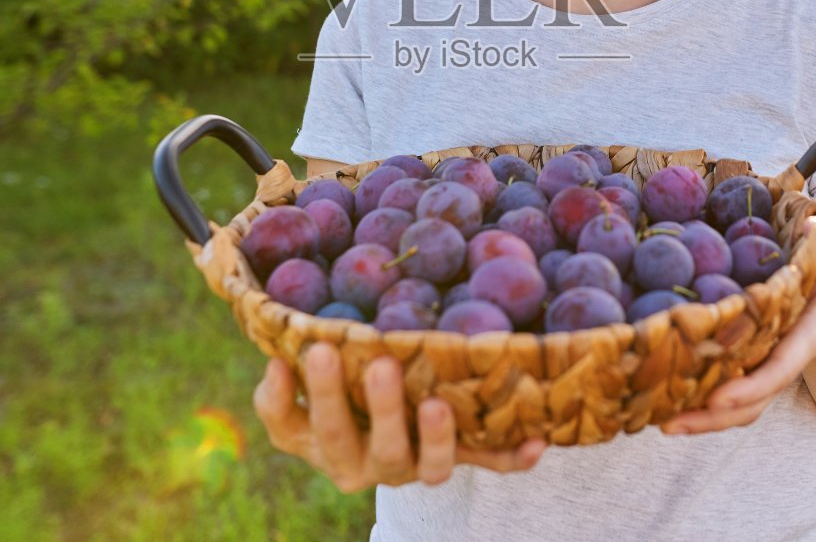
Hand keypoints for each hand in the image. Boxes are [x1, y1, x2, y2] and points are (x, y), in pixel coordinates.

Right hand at [252, 341, 548, 492]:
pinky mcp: (462, 458)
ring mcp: (420, 466)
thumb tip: (277, 361)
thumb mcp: (300, 397)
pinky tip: (538, 441)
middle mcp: (374, 465)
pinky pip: (492, 463)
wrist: (386, 434)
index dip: (311, 395)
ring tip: (437, 403)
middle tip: (383, 364)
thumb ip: (280, 391)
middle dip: (379, 408)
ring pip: (432, 468)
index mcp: (328, 448)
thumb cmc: (336, 396)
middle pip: (376, 450)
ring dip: (437, 439)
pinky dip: (514, 456)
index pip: (312, 429)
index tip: (318, 348)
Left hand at [660, 215, 815, 435]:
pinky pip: (721, 389)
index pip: (781, 367)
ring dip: (698, 418)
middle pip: (752, 400)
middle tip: (669, 422)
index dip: (753, 386)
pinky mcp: (743, 363)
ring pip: (735, 405)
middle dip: (714, 416)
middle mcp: (784, 358)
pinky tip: (659, 401)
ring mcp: (763, 365)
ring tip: (660, 423)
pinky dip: (693, 399)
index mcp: (808, 335)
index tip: (719, 399)